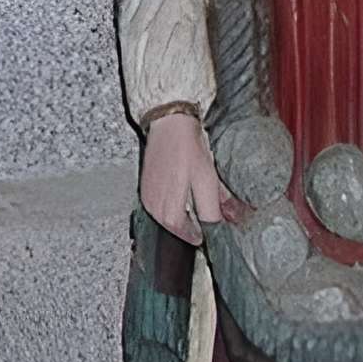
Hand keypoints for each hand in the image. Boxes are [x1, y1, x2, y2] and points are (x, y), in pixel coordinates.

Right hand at [139, 110, 229, 244]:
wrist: (169, 125)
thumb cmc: (187, 150)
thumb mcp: (207, 181)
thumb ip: (212, 209)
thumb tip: (217, 226)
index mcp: (169, 211)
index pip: (188, 235)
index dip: (203, 234)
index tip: (214, 231)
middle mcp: (154, 208)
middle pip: (176, 229)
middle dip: (193, 226)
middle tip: (209, 218)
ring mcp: (147, 198)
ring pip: (168, 218)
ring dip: (183, 215)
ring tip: (196, 203)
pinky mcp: (146, 188)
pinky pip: (160, 207)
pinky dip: (173, 205)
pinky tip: (183, 192)